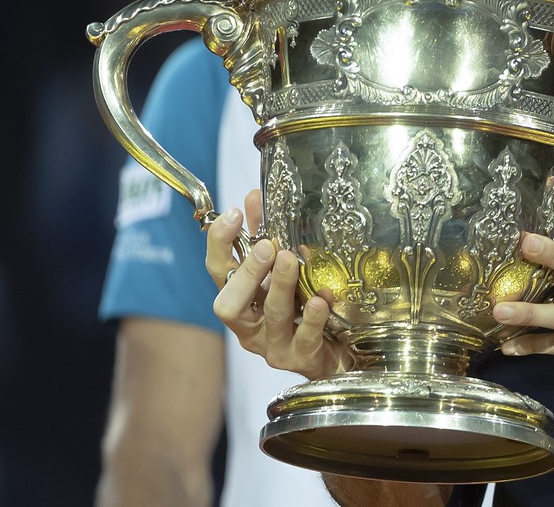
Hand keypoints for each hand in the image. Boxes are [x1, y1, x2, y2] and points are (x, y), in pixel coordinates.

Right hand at [204, 190, 350, 380]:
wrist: (335, 352)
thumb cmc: (300, 308)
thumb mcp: (279, 271)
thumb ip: (264, 236)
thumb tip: (254, 196)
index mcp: (241, 299)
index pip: (218, 271)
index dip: (220, 243)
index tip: (234, 214)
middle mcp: (250, 324)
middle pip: (230, 303)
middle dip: (247, 273)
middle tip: (266, 245)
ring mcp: (274, 344)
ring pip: (271, 317)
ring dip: (280, 286)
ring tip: (291, 260)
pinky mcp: (301, 358)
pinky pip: (305, 338)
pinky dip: (312, 318)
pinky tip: (320, 300)